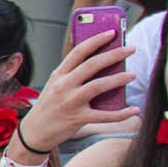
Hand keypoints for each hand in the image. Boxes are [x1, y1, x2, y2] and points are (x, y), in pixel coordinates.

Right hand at [18, 32, 137, 150]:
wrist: (33, 133)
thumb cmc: (48, 107)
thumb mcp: (54, 85)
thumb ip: (72, 74)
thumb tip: (102, 62)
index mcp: (58, 75)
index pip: (78, 51)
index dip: (97, 40)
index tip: (112, 33)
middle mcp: (63, 86)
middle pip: (92, 65)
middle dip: (114, 54)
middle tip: (131, 49)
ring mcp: (70, 102)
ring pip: (98, 86)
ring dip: (119, 78)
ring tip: (132, 74)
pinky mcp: (77, 119)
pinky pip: (104, 115)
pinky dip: (121, 113)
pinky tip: (134, 109)